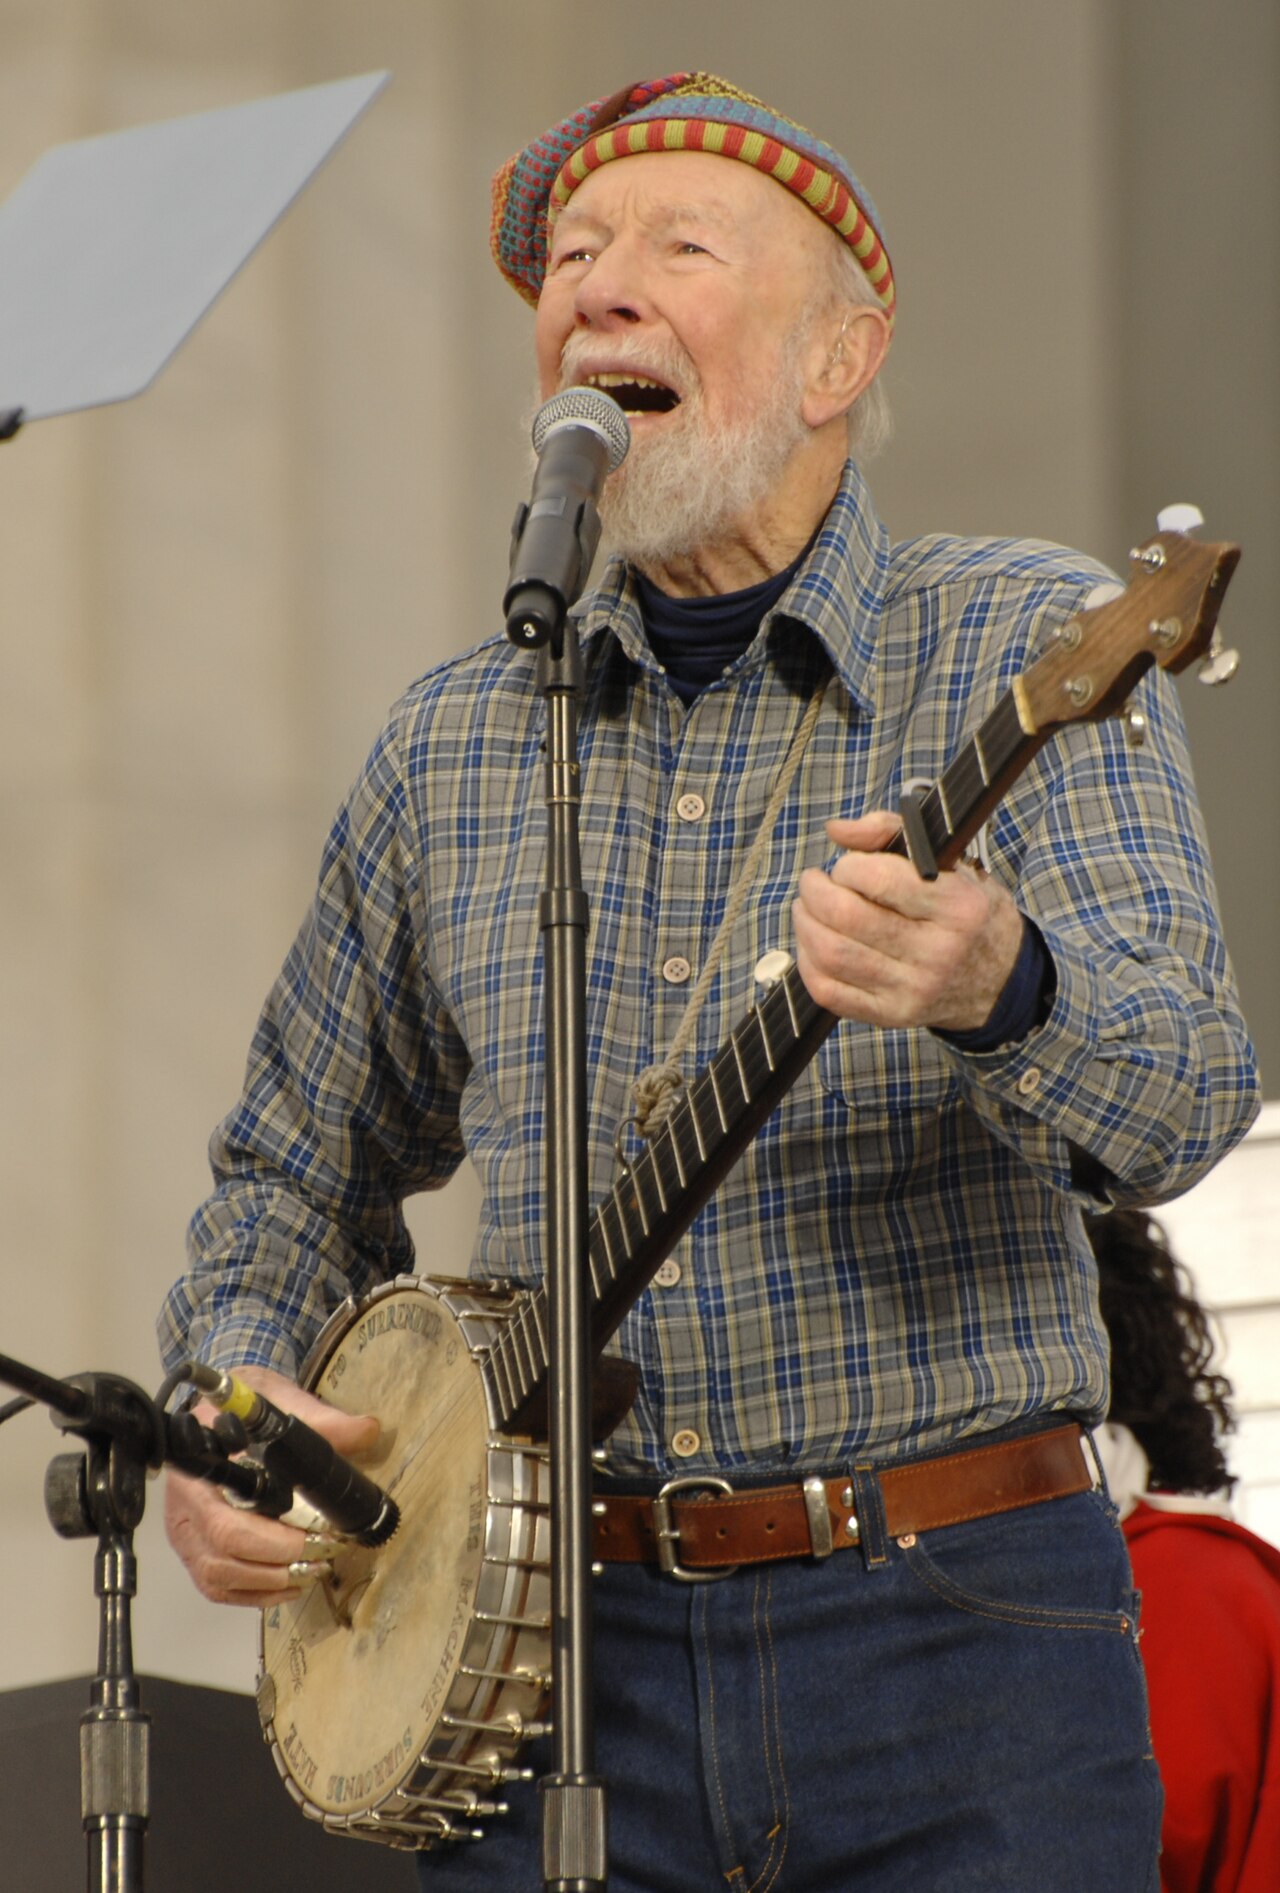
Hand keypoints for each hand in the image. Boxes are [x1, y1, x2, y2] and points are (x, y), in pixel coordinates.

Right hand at [163, 1363, 378, 1607]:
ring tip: (314, 1568)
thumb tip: (367, 1430)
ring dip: (270, 1582)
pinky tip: (291, 1585)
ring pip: (218, 1578)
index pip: (222, 1518)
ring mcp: (185, 1534)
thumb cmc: (244, 1409)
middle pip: (222, 1554)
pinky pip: (218, 1588)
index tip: (316, 1532)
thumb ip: (320, 1418)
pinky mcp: (195, 1552)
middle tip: (326, 1550)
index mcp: (198, 1468)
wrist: (216, 1412)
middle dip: (280, 1560)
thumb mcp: (279, 1399)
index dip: (270, 1537)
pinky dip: (256, 1595)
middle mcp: (183, 1507)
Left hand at [792, 810, 1025, 1030]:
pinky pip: (828, 991)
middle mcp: (938, 952)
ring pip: (831, 953)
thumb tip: (836, 830)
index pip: (879, 879)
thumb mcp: (951, 862)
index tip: (847, 866)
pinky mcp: (892, 1014)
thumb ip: (891, 832)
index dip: (848, 867)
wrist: (999, 982)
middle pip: (846, 917)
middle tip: (814, 883)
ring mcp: (913, 989)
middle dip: (815, 892)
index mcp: (957, 907)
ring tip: (807, 909)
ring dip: (805, 924)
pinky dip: (807, 962)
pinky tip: (813, 944)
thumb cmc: (967, 913)